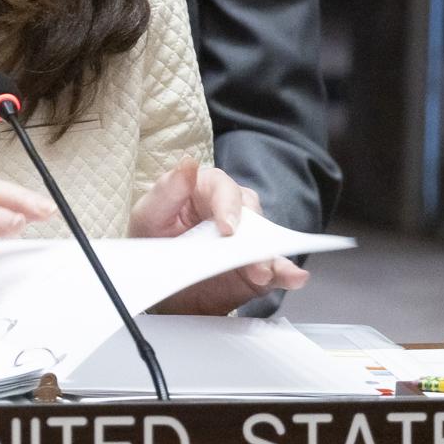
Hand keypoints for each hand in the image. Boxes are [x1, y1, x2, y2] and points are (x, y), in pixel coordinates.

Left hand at [128, 159, 307, 314]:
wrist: (157, 279)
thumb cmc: (153, 238)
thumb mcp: (149, 213)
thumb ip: (168, 189)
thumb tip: (187, 163)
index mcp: (207, 190)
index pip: (224, 189)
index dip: (228, 206)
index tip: (226, 228)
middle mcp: (232, 211)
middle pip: (252, 213)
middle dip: (252, 235)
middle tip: (247, 256)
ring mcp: (246, 240)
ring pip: (268, 241)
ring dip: (270, 257)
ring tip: (265, 272)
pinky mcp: (254, 267)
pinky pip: (275, 269)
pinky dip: (286, 273)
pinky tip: (293, 277)